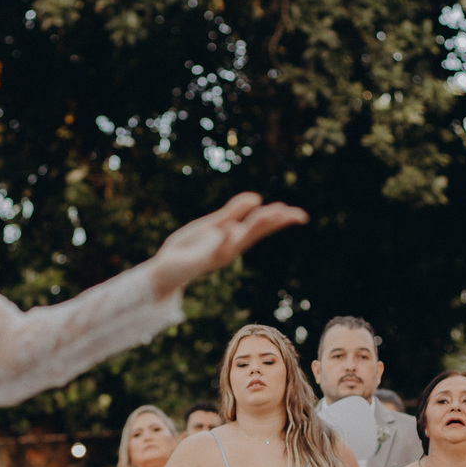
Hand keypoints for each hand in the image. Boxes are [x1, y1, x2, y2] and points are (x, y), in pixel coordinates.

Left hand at [148, 193, 307, 298]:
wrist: (165, 269)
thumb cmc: (189, 248)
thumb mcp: (213, 224)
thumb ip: (232, 212)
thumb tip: (257, 197)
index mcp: (234, 236)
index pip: (261, 225)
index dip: (279, 219)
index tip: (300, 215)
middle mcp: (231, 246)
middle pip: (257, 232)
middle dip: (274, 222)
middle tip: (296, 215)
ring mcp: (218, 254)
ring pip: (240, 239)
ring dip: (254, 226)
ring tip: (268, 213)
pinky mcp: (203, 260)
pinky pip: (214, 249)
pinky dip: (221, 240)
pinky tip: (229, 229)